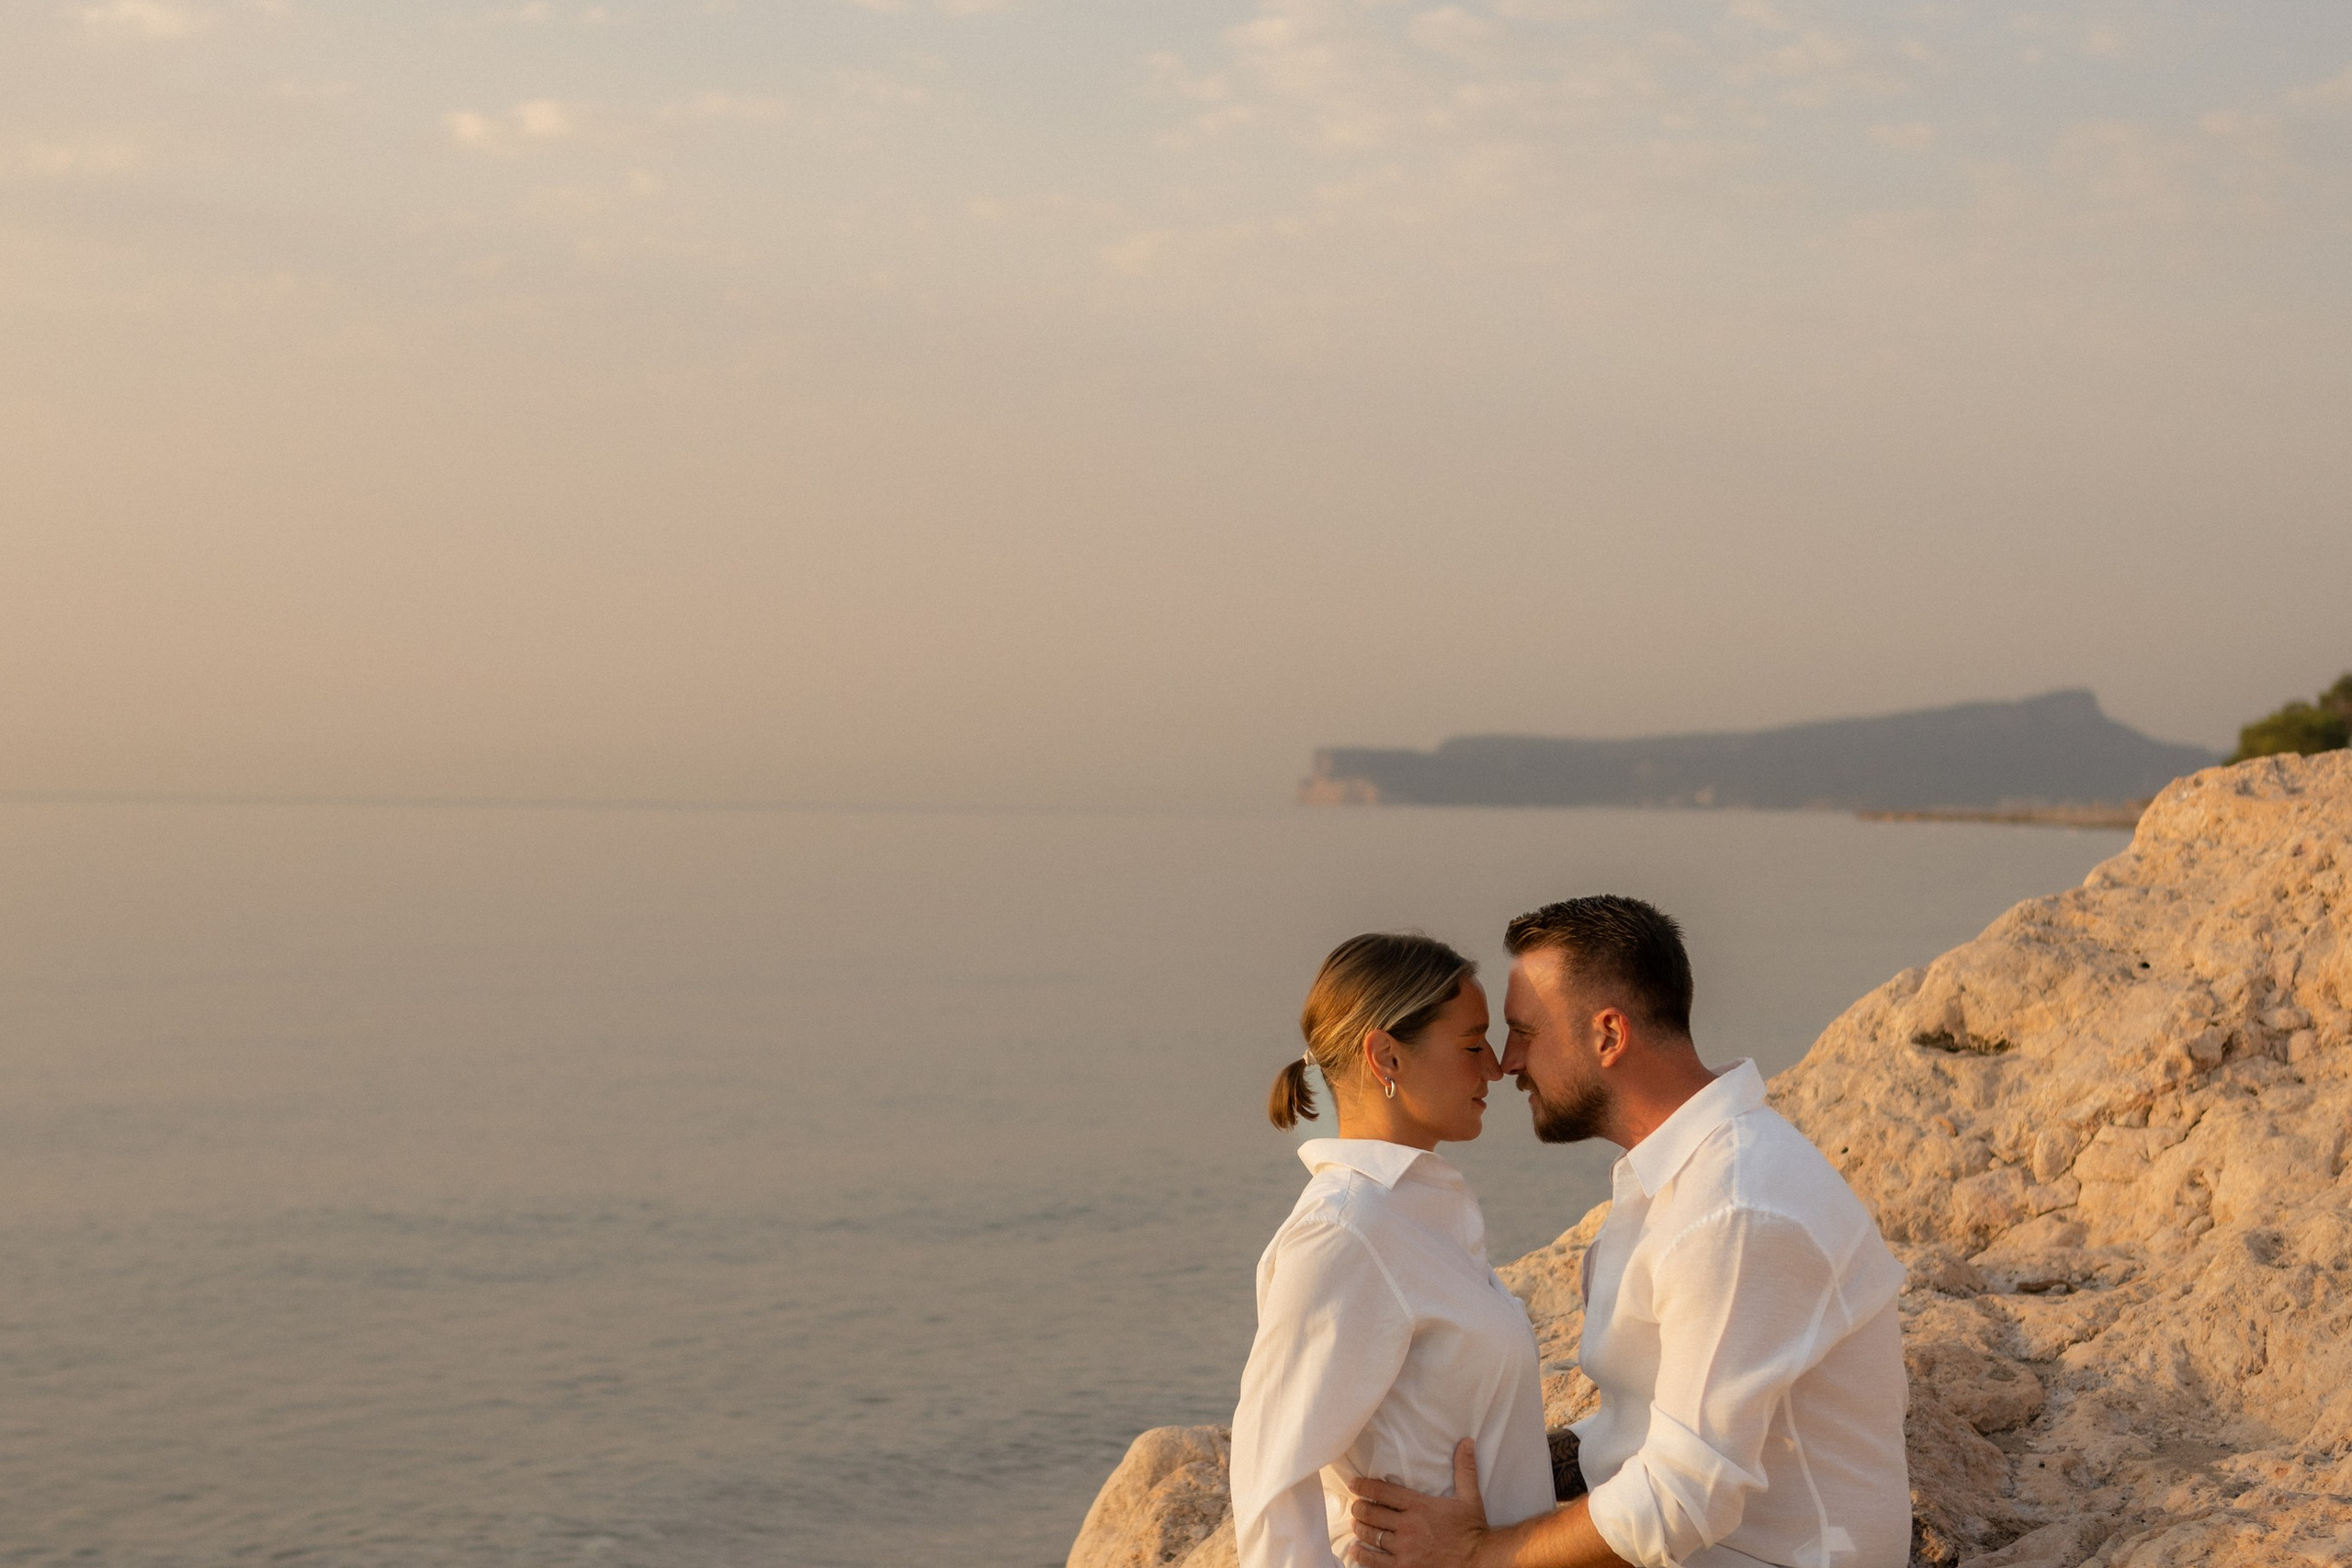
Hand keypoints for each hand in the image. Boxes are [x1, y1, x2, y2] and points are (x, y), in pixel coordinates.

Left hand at [1348, 1439, 1487, 1567]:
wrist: (1479, 1559)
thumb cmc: (1472, 1529)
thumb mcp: (1470, 1497)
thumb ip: (1464, 1469)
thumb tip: (1467, 1442)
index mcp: (1419, 1506)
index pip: (1383, 1492)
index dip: (1364, 1486)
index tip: (1353, 1484)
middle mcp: (1408, 1526)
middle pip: (1371, 1513)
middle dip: (1359, 1508)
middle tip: (1356, 1506)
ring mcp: (1404, 1549)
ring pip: (1370, 1536)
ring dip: (1359, 1529)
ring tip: (1356, 1524)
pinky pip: (1375, 1562)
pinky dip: (1362, 1555)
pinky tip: (1356, 1550)